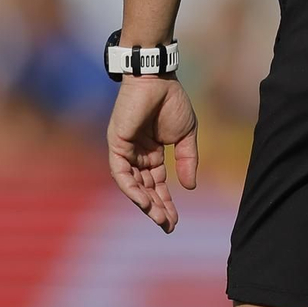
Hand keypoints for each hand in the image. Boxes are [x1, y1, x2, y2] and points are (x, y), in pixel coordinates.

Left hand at [107, 77, 198, 232]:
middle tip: (167, 226)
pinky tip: (144, 201)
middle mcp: (137, 156)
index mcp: (152, 154)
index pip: (157, 184)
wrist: (158, 79)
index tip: (175, 221)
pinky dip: (131, 188)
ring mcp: (125, 151)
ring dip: (145, 203)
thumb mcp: (186, 136)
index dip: (167, 203)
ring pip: (132, 185)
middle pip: (146, 189)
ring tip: (158, 218)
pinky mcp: (116, 145)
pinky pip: (121, 173)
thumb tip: (190, 187)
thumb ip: (188, 160)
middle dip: (157, 208)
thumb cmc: (172, 102)